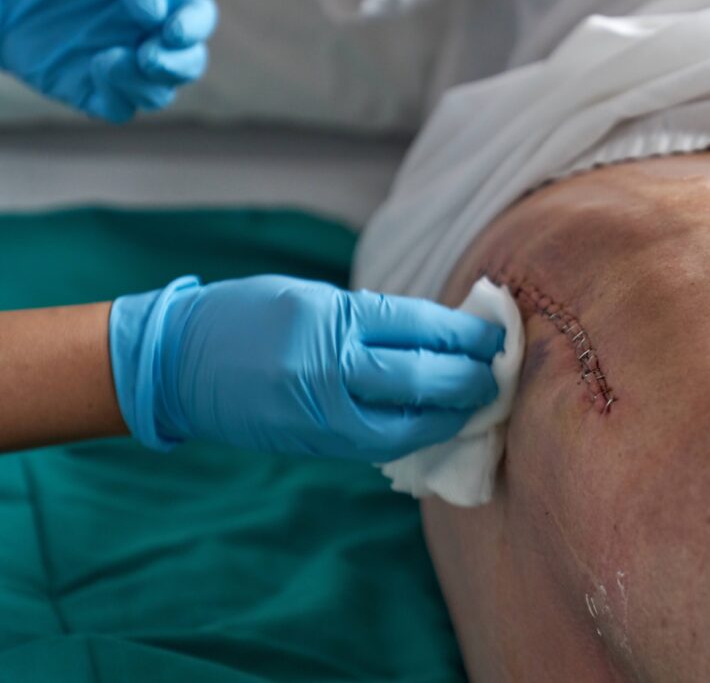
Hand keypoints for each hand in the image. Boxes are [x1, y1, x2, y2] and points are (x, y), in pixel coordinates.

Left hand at [0, 0, 216, 121]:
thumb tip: (155, 15)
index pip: (199, 17)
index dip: (195, 27)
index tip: (171, 31)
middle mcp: (146, 36)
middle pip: (189, 64)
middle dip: (178, 65)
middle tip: (148, 56)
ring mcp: (121, 65)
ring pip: (159, 94)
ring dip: (145, 83)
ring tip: (107, 60)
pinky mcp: (90, 89)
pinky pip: (120, 109)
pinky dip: (118, 98)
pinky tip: (95, 68)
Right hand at [109, 276, 504, 461]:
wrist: (175, 364)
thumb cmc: (246, 316)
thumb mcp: (312, 299)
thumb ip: (373, 319)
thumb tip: (440, 336)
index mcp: (330, 319)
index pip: (419, 326)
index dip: (466, 333)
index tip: (497, 333)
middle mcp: (327, 369)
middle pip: (422, 377)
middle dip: (471, 377)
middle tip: (500, 370)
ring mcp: (321, 414)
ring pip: (409, 423)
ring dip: (453, 414)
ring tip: (481, 402)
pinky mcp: (316, 445)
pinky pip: (382, 443)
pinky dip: (418, 433)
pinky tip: (440, 422)